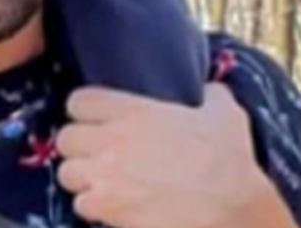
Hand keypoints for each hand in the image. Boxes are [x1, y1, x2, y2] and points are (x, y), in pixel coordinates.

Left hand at [57, 84, 290, 227]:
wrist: (235, 212)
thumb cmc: (230, 162)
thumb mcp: (224, 114)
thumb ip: (210, 94)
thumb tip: (210, 87)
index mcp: (131, 111)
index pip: (78, 101)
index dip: (86, 112)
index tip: (98, 122)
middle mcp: (110, 140)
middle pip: (65, 138)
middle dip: (79, 147)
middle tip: (98, 155)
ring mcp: (105, 176)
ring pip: (66, 172)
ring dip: (81, 177)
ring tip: (101, 182)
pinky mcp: (108, 209)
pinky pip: (81, 204)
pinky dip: (93, 207)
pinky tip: (111, 208)